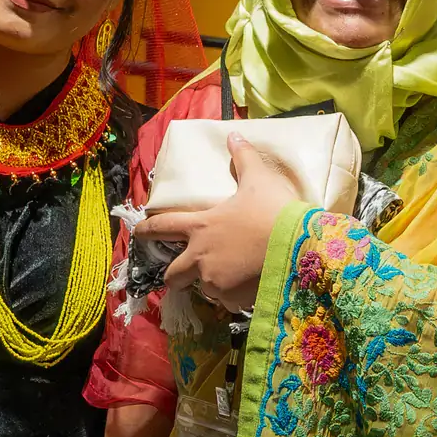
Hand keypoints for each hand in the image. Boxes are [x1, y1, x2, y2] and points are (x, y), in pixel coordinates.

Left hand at [135, 135, 299, 312]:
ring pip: (204, 288)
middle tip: (181, 275)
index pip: (162, 227)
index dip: (146, 230)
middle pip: (172, 275)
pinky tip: (250, 288)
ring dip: (211, 284)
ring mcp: (215, 281)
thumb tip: (234, 134)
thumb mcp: (259, 180)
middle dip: (173, 276)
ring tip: (232, 278)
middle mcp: (200, 257)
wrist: (299, 248)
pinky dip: (234, 297)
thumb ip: (244, 158)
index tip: (137, 234)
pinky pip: (228, 302)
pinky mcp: (232, 300)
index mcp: (201, 226)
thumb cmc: (275, 211)